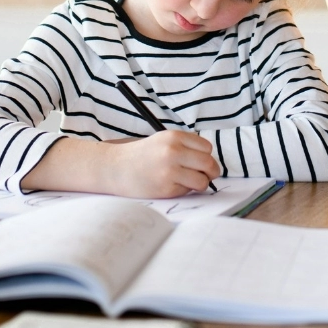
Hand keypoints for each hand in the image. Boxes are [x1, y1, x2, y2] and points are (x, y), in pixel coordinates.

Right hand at [103, 131, 219, 197]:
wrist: (116, 168)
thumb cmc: (144, 155)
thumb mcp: (165, 140)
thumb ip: (186, 146)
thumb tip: (211, 163)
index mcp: (175, 137)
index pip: (207, 148)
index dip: (206, 156)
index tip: (201, 161)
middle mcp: (173, 152)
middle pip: (209, 163)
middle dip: (211, 172)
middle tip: (208, 175)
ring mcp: (169, 171)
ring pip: (202, 180)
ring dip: (200, 183)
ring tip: (189, 182)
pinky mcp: (165, 188)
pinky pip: (187, 191)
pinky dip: (184, 190)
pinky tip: (171, 185)